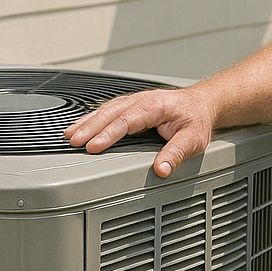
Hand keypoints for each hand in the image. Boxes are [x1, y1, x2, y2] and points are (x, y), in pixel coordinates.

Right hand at [64, 88, 218, 177]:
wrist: (202, 103)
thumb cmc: (196, 120)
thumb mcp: (193, 139)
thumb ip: (176, 154)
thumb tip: (161, 170)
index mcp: (156, 106)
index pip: (127, 120)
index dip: (108, 133)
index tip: (93, 146)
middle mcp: (142, 101)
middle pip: (111, 113)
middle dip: (90, 127)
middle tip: (73, 141)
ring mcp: (135, 102)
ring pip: (106, 109)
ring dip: (87, 122)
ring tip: (69, 135)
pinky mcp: (131, 106)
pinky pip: (108, 110)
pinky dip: (92, 118)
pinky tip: (81, 126)